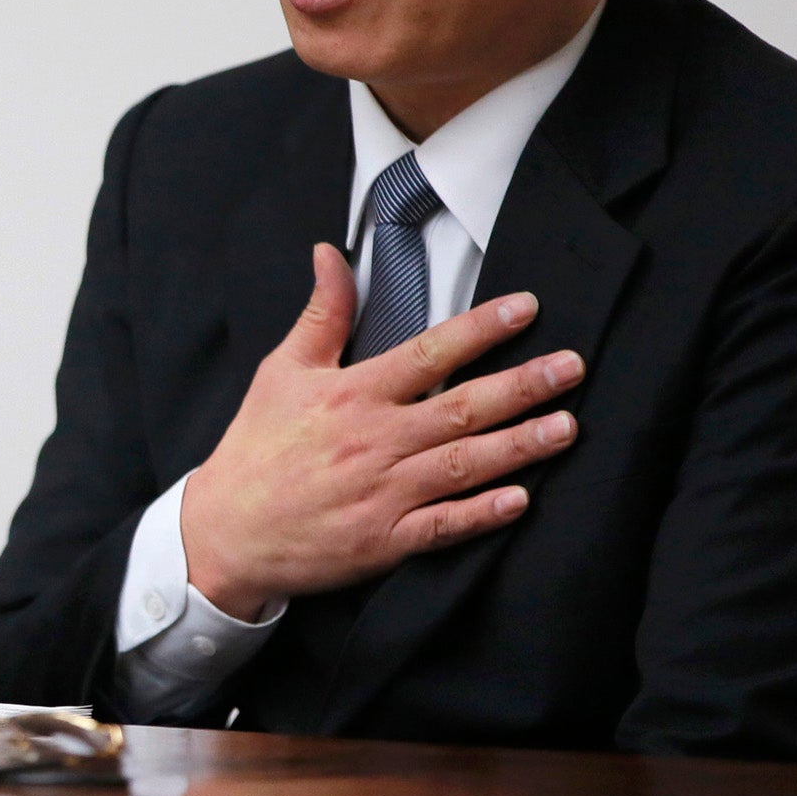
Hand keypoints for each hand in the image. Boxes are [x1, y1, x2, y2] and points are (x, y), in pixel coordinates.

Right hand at [181, 242, 584, 619]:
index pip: (427, 353)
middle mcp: (374, 441)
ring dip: (519, 446)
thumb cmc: (256, 449)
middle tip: (572, 367)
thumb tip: (331, 254)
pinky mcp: (384, 541)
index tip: (526, 309)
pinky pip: (444, 527)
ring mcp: (382, 494)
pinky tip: (521, 500)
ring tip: (566, 426)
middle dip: (522, 385)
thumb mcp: (282, 370)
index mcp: (352, 395)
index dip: (480, 329)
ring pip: (463, 464)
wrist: (224, 532)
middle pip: (461, 406)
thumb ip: (322, 313)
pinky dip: (482, 514)